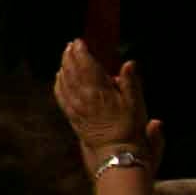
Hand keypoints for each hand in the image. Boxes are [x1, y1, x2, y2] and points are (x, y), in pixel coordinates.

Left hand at [53, 41, 158, 166]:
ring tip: (64, 56)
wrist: (116, 153)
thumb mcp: (137, 104)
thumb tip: (129, 63)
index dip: (82, 52)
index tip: (79, 41)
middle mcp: (84, 97)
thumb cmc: (130, 128)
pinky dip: (58, 84)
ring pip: (65, 82)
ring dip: (64, 67)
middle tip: (70, 45)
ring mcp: (76, 107)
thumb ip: (130, 82)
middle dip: (70, 56)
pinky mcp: (72, 117)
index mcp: (100, 91)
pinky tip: (58, 78)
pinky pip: (61, 96)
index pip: (87, 66)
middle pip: (73, 71)